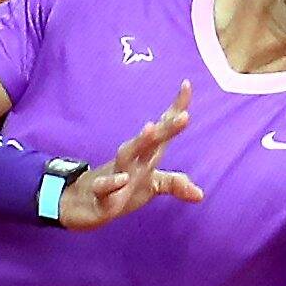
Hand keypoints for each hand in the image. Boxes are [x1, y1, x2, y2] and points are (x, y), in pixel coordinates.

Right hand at [60, 79, 206, 228]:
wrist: (85, 203)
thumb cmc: (123, 187)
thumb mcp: (153, 186)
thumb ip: (176, 184)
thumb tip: (200, 195)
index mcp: (148, 154)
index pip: (163, 127)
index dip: (176, 108)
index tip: (187, 83)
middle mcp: (133, 159)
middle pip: (152, 140)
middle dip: (167, 127)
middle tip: (185, 115)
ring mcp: (117, 173)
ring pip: (127, 154)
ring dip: (139, 142)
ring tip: (151, 129)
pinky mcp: (102, 194)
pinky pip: (104, 186)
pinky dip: (112, 183)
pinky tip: (122, 179)